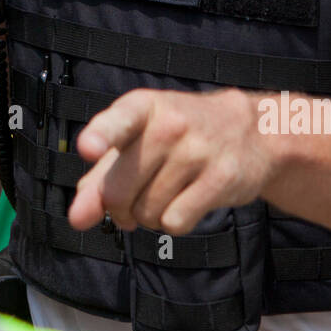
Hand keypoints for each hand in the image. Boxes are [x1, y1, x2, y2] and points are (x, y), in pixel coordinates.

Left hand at [67, 88, 275, 235]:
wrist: (251, 128)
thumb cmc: (179, 134)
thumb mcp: (136, 140)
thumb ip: (100, 178)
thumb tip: (78, 217)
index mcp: (141, 107)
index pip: (119, 121)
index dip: (101, 137)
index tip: (88, 148)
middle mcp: (170, 125)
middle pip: (119, 191)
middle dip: (118, 208)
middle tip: (129, 202)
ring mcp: (198, 151)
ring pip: (146, 213)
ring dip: (148, 217)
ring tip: (164, 194)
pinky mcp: (222, 179)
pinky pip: (176, 223)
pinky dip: (173, 222)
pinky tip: (184, 202)